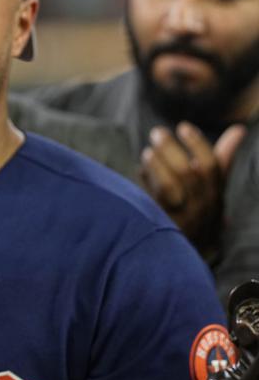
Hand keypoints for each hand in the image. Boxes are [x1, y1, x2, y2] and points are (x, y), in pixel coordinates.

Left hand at [140, 122, 245, 255]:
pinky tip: (141, 168)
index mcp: (215, 195)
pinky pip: (153, 199)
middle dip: (171, 149)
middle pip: (187, 173)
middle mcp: (202, 207)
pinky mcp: (163, 225)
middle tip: (158, 132)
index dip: (198, 144)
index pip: (212, 166)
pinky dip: (146, 180)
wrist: (186, 253)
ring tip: (148, 150)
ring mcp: (182, 218)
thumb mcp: (212, 188)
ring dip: (157, 163)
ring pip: (170, 185)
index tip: (184, 127)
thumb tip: (239, 129)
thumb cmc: (198, 210)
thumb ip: (221, 158)